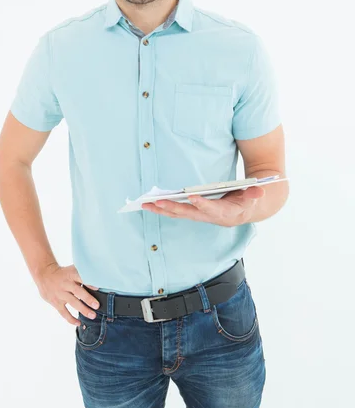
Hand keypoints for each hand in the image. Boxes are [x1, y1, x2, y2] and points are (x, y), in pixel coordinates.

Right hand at [36, 263, 100, 325]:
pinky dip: (71, 319)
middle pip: (78, 292)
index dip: (89, 283)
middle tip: (97, 306)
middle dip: (88, 299)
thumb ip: (82, 274)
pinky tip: (79, 323)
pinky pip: (64, 312)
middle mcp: (66, 284)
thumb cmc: (63, 272)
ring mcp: (60, 294)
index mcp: (71, 274)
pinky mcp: (56, 302)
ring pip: (73, 303)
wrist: (44, 274)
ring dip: (83, 310)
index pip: (81, 278)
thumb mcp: (71, 269)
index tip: (98, 288)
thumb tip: (98, 278)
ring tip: (92, 316)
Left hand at [141, 186, 264, 226]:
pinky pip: (177, 212)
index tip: (192, 198)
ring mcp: (201, 216)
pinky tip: (152, 204)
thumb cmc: (248, 200)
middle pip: (189, 214)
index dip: (203, 205)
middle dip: (174, 208)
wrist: (247, 210)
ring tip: (146, 204)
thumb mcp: (255, 196)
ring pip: (179, 214)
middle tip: (158, 202)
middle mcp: (211, 217)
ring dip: (163, 210)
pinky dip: (165, 209)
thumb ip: (255, 194)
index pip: (213, 209)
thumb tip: (259, 190)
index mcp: (226, 213)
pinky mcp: (195, 213)